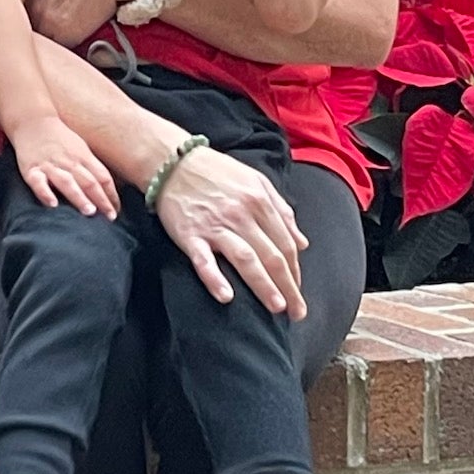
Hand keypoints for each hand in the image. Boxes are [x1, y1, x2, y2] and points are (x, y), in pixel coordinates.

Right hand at [11, 116, 120, 217]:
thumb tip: (108, 189)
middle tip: (110, 217)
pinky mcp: (31, 169)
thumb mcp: (81, 147)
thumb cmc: (59, 137)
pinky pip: (39, 183)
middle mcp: (69, 162)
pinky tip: (52, 204)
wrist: (32, 120)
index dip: (111, 195)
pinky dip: (45, 193)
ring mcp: (50, 165)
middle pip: (89, 181)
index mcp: (83, 157)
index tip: (116, 211)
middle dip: (101, 200)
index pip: (103, 177)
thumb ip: (92, 167)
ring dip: (79, 197)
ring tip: (89, 212)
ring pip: (67, 182)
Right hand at [153, 145, 307, 318]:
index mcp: (259, 201)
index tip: (298, 290)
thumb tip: (302, 242)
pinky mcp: (190, 234)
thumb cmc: (215, 171)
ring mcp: (215, 225)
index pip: (285, 243)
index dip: (295, 270)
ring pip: (246, 259)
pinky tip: (226, 296)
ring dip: (264, 286)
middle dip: (288, 287)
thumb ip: (281, 210)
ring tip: (277, 307)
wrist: (171, 160)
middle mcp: (241, 214)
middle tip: (297, 312)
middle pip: (272, 256)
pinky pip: (204, 260)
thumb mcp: (255, 180)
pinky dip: (215, 278)